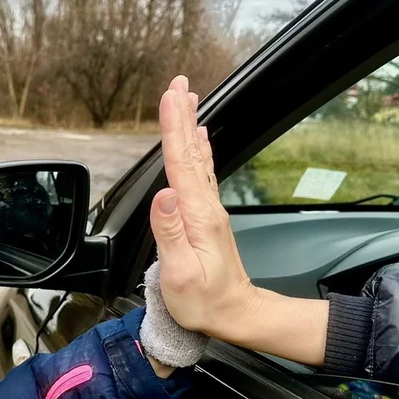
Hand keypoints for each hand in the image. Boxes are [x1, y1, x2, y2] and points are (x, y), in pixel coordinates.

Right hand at [149, 75, 328, 365]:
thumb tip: (162, 195)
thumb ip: (169, 232)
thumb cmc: (204, 301)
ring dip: (192, 127)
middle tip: (178, 85)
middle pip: (192, 153)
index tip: (170, 98)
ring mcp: (209, 210)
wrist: (235, 314)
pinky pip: (202, 173)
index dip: (174, 129)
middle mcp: (206, 207)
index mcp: (197, 216)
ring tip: (188, 100)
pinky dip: (199, 150)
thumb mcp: (180, 272)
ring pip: (199, 159)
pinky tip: (200, 140)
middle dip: (184, 117)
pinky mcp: (207, 218)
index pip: (182, 164)